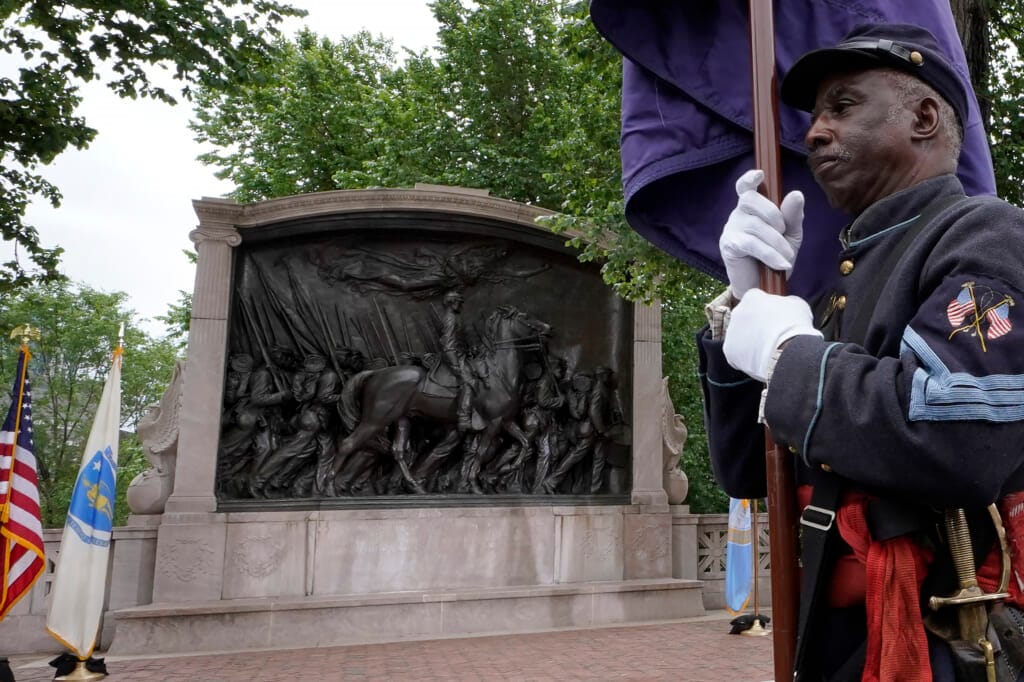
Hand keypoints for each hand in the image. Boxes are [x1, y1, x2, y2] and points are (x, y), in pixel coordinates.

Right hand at [720, 169, 804, 299]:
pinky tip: (780, 264)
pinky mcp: (728, 246)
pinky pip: (750, 243)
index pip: (745, 186)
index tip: (760, 174)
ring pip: (754, 224)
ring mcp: (731, 229)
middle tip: (784, 232)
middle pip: (749, 199)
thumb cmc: (775, 257)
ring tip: (787, 258)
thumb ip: (793, 215)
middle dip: (772, 214)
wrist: (764, 287)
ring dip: (776, 242)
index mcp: (753, 207)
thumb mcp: (791, 235)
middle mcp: (738, 214)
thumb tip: (796, 194)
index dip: (749, 178)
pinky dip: (769, 254)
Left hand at [723, 288, 821, 381]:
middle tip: (770, 335)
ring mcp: (731, 331)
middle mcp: (737, 311)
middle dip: (755, 325)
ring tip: (767, 349)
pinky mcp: (729, 350)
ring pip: (739, 335)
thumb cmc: (795, 326)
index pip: (756, 299)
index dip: (765, 309)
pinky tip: (759, 359)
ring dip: (750, 341)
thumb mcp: (797, 304)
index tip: (774, 318)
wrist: (787, 351)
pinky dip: (745, 357)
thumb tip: (785, 306)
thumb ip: (786, 302)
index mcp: (752, 297)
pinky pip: (736, 353)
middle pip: (745, 317)